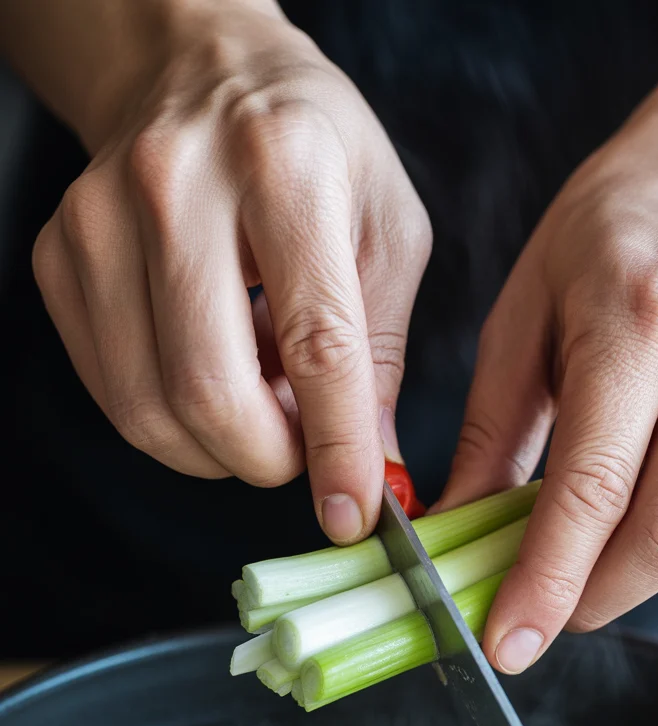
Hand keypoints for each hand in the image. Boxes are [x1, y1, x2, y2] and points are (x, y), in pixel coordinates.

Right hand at [31, 0, 430, 541]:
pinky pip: (115, 392)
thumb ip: (381, 353)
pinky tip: (212, 371)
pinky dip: (173, 418)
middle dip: (267, 459)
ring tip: (262, 401)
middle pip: (210, 392)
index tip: (352, 512)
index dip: (336, 447)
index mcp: (282, 166)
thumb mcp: (386, 229)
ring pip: (151, 410)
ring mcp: (100, 220)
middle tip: (302, 448)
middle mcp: (176, 185)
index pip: (315, 343)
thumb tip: (373, 470)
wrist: (200, 72)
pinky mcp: (61, 256)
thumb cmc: (311, 150)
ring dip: (218, 446)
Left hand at [441, 28, 657, 673]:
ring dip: (638, 566)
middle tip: (546, 604)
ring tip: (603, 515)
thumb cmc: (612, 240)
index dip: (548, 582)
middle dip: (594, 597)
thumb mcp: (524, 312)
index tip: (509, 646)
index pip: (594, 486)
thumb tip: (458, 537)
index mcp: (640, 317)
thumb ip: (492, 433)